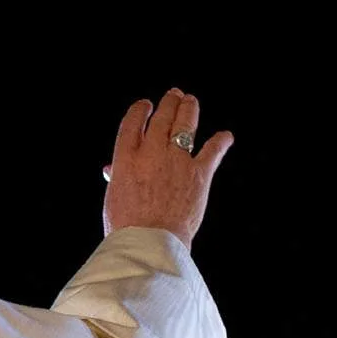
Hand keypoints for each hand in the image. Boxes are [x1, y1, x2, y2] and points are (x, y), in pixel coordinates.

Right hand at [102, 89, 232, 248]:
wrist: (150, 242)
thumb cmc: (126, 227)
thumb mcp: (113, 198)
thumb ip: (116, 177)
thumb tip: (110, 168)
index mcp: (125, 159)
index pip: (133, 123)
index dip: (140, 110)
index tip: (145, 105)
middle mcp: (151, 153)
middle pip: (162, 118)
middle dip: (169, 104)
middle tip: (174, 95)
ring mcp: (176, 161)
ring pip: (185, 125)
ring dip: (188, 110)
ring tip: (190, 101)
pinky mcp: (199, 174)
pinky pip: (213, 151)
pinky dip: (221, 141)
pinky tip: (226, 136)